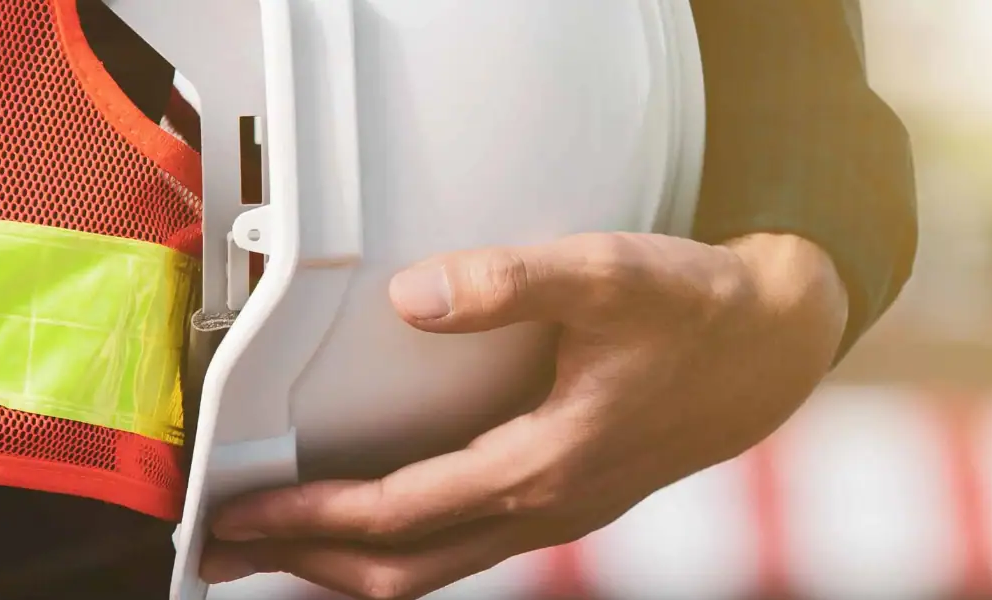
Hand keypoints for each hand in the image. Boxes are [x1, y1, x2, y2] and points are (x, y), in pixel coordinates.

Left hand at [198, 232, 848, 598]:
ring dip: (346, 562)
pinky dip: (399, 544)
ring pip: (433, 567)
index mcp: (544, 466)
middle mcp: (545, 507)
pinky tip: (373, 517)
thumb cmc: (697, 313)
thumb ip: (508, 282)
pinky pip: (463, 546)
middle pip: (401, 570)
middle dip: (303, 563)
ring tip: (275, 542)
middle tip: (217, 547)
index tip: (234, 510)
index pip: (397, 514)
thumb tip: (409, 299)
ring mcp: (558, 513)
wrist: (774, 349)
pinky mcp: (567, 499)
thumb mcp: (608, 275)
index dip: (306, 518)